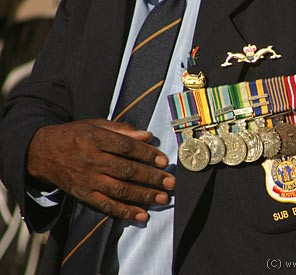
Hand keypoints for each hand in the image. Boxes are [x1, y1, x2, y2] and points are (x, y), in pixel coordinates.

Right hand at [27, 119, 174, 221]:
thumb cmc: (75, 135)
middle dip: (151, 177)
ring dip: (144, 195)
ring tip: (163, 198)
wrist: (42, 152)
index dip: (147, 154)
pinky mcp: (84, 195)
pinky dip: (125, 211)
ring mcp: (87, 179)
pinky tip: (142, 215)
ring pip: (120, 189)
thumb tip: (148, 136)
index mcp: (95, 139)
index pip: (127, 147)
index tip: (164, 160)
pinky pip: (106, 205)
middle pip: (127, 170)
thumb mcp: (95, 125)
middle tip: (170, 182)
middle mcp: (92, 159)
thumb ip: (121, 130)